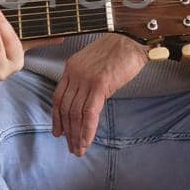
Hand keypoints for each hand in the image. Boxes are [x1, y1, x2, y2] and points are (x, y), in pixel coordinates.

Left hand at [52, 34, 147, 155]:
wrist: (132, 39)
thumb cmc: (118, 51)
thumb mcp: (95, 65)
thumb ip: (86, 81)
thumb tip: (87, 102)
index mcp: (71, 68)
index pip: (58, 98)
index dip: (57, 118)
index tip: (58, 132)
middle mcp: (74, 74)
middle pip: (66, 109)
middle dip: (68, 131)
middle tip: (71, 147)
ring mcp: (85, 79)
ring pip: (76, 113)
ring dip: (77, 135)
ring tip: (79, 149)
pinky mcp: (99, 84)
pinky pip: (89, 113)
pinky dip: (87, 130)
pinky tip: (87, 141)